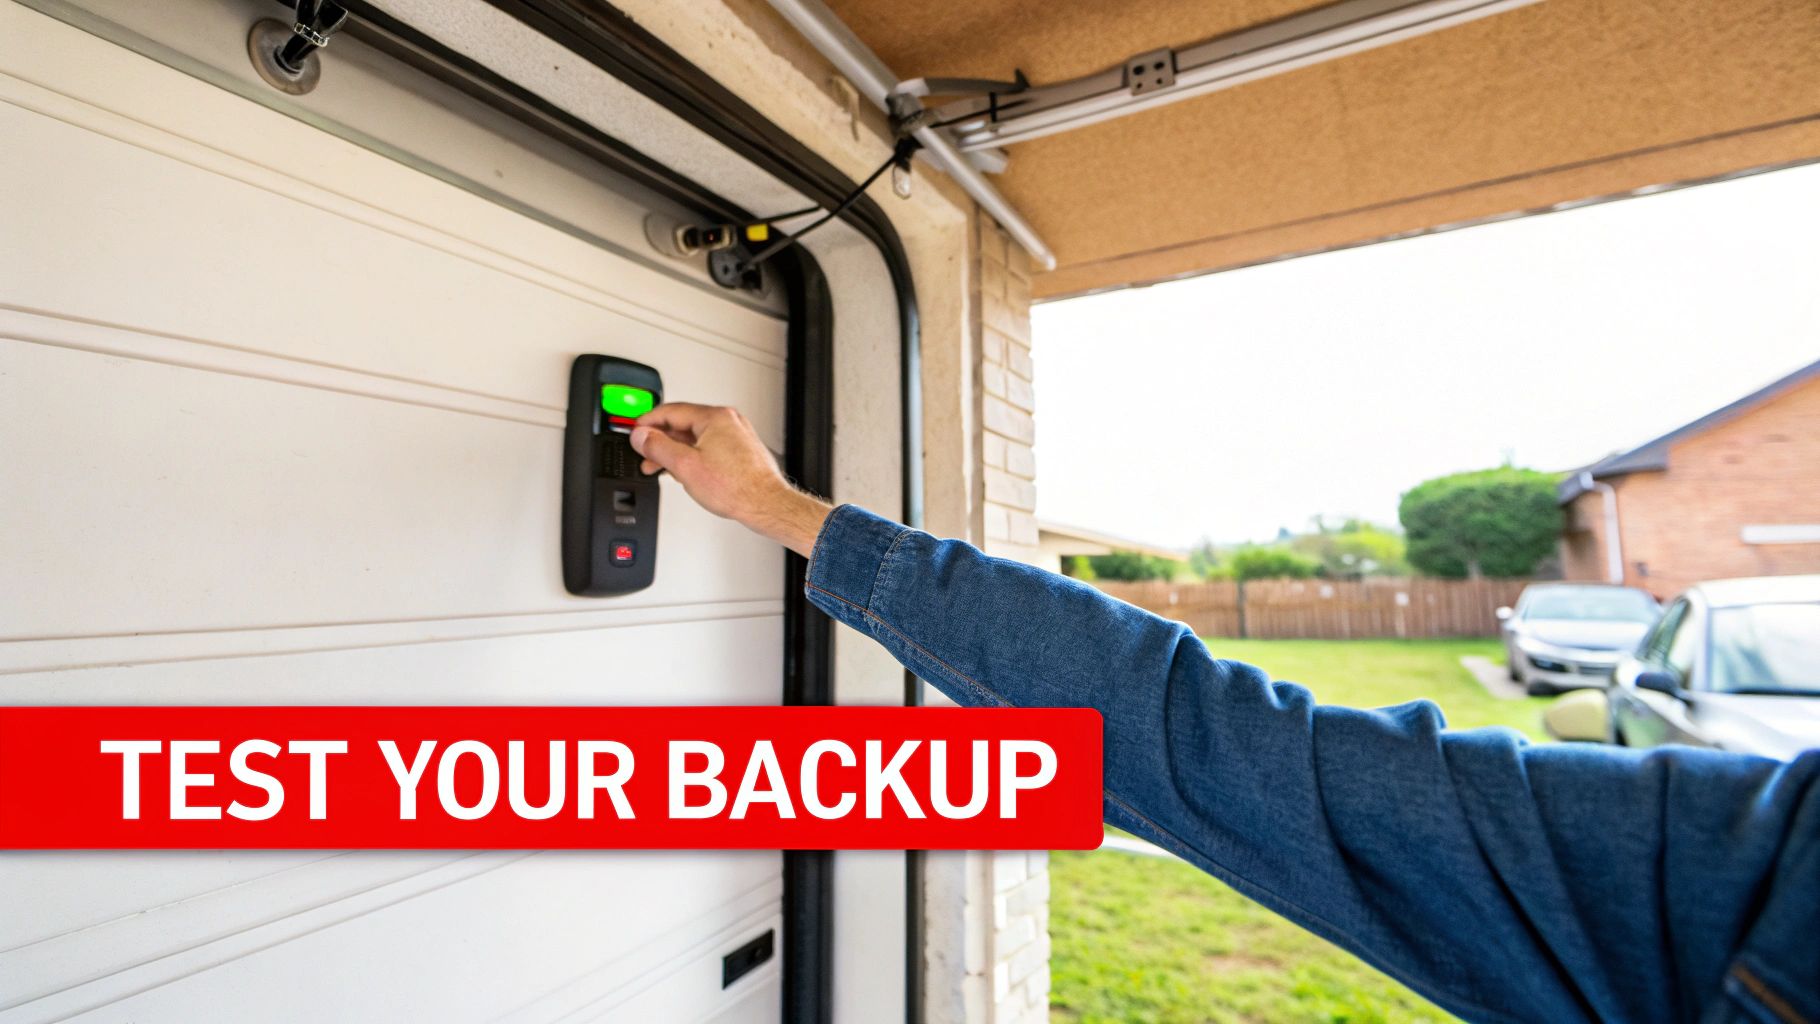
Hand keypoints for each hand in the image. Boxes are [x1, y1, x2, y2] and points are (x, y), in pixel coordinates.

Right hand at [630, 403, 830, 556]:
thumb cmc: (737, 488)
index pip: (671, 411)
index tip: (635, 431)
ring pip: (695, 437)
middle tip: (644, 454)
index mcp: (715, 417)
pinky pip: (708, 446)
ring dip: (675, 451)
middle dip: (660, 441)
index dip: (647, 422)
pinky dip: (692, 456)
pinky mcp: (740, 450)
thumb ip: (658, 447)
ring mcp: (736, 435)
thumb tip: (641, 436)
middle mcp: (728, 421)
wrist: (766, 505)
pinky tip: (684, 471)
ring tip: (660, 467)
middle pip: (683, 424)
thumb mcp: (685, 466)